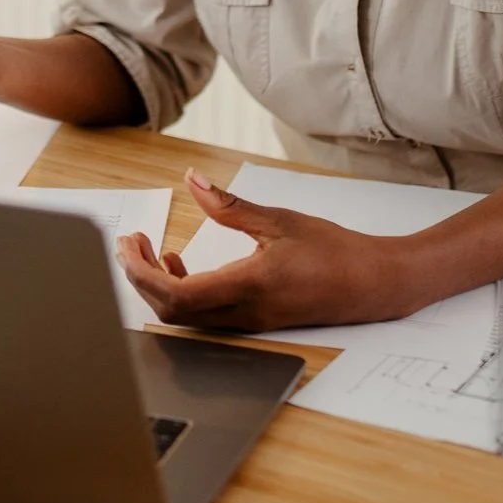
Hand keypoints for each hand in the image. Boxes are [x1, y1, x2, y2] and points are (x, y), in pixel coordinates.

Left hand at [116, 170, 415, 333]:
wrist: (374, 284)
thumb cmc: (332, 250)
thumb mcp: (279, 219)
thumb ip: (229, 205)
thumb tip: (192, 180)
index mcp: (249, 286)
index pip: (177, 295)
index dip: (142, 274)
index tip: (129, 245)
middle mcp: (245, 312)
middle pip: (172, 311)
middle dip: (141, 278)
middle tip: (132, 243)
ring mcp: (249, 322)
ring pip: (186, 317)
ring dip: (159, 285)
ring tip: (152, 250)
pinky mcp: (254, 321)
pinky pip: (204, 316)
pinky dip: (181, 292)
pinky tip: (182, 264)